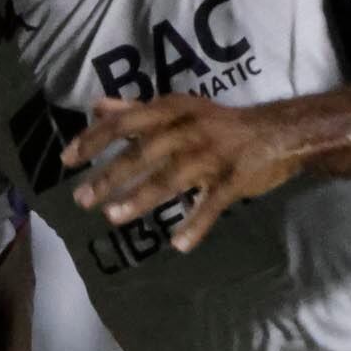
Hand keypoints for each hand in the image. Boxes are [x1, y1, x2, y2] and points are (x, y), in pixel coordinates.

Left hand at [64, 89, 300, 254]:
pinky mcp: (235, 180)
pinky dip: (196, 225)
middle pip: (143, 153)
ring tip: (113, 217)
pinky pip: (211, 205)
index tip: (68, 159)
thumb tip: (97, 105)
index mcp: (173, 111)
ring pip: (172, 178)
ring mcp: (213, 156)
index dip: (94, 139)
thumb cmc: (222, 124)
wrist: (282, 132)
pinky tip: (178, 245)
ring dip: (141, 198)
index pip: (125, 122)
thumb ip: (137, 110)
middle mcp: (189, 130)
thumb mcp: (180, 109)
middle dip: (110, 176)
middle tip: (82, 200)